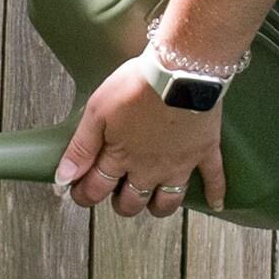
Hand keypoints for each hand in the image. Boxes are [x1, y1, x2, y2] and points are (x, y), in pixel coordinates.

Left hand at [54, 58, 226, 219]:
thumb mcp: (98, 111)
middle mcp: (149, 168)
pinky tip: (215, 203)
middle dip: (121, 203)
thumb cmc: (138, 85)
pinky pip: (214, 178)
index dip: (85, 194)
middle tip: (117, 198)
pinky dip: (216, 192)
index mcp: (121, 157)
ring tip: (152, 204)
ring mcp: (179, 163)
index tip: (80, 194)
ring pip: (169, 200)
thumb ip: (81, 147)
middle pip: (133, 200)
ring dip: (159, 207)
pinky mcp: (204, 151)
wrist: (181, 71)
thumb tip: (63, 178)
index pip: (98, 187)